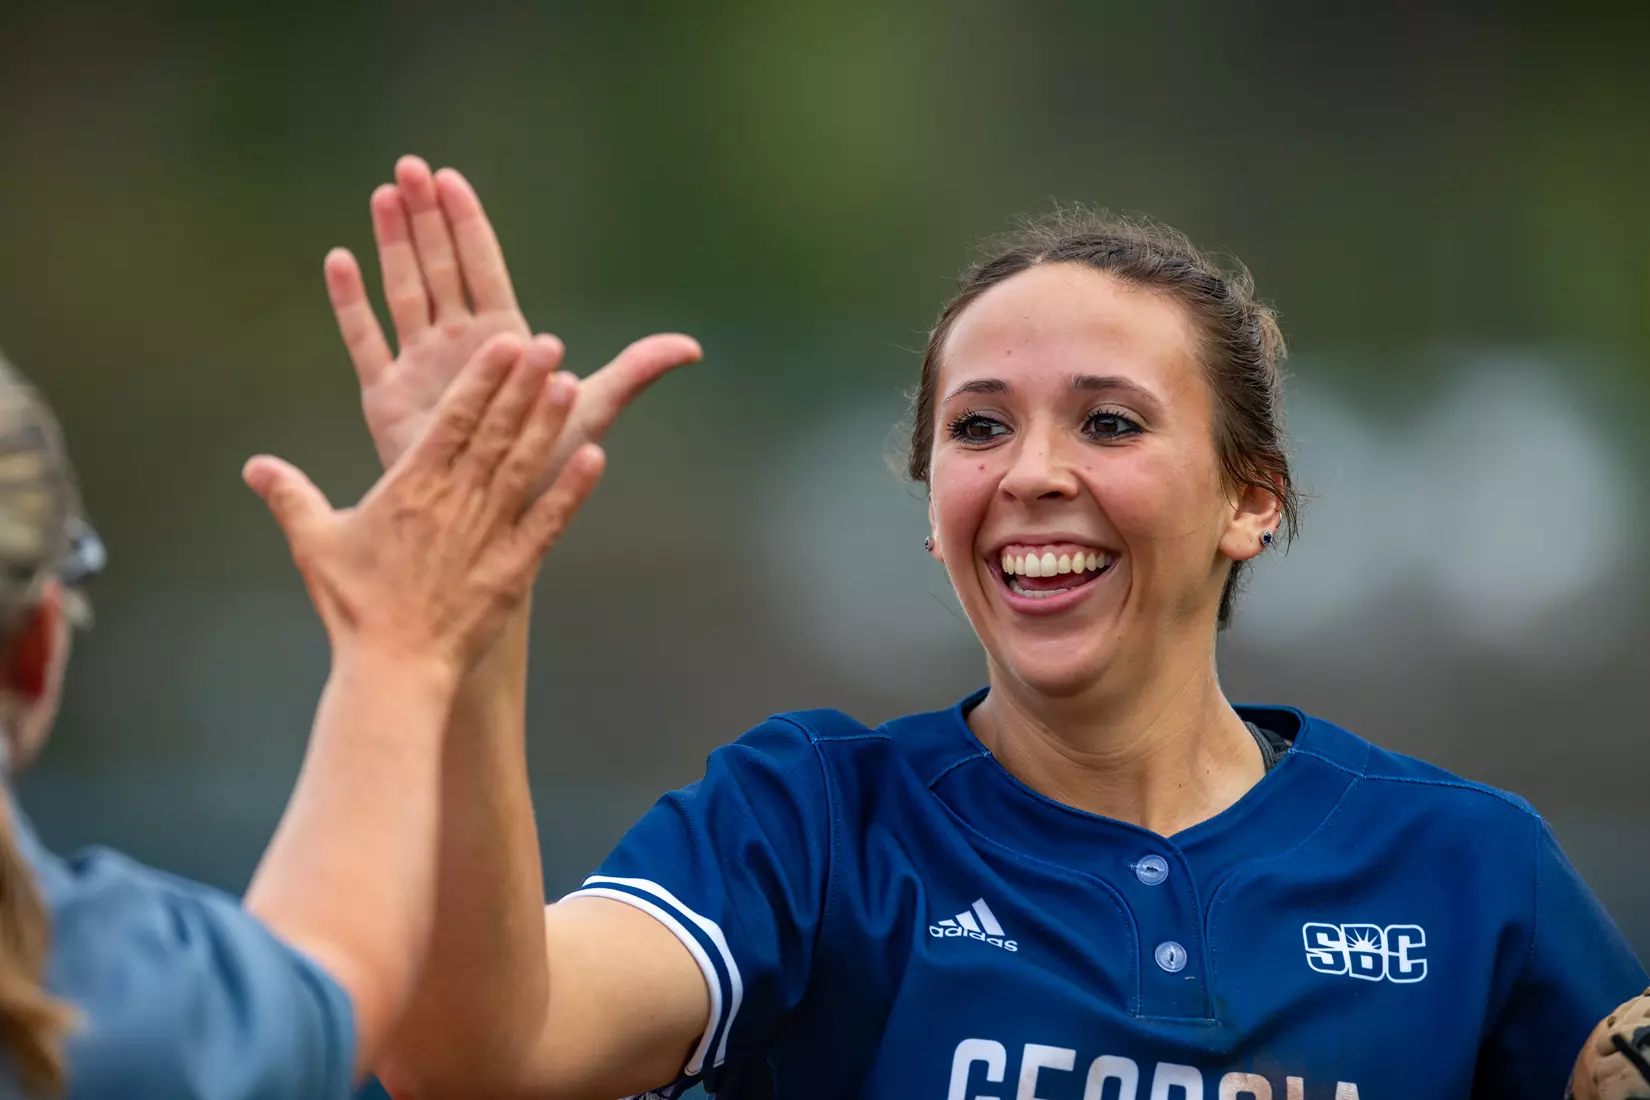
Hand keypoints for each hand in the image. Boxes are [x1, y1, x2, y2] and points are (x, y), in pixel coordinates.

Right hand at [243, 336, 601, 671]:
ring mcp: (489, 532)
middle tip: (549, 342)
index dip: (482, 378)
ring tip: (572, 383)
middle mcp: (456, 501)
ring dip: (550, 424)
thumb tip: (253, 466)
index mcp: (412, 486)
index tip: (506, 344)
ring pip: (524, 466)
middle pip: (495, 431)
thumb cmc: (355, 607)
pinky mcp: (515, 567)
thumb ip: (290, 496)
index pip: (454, 419)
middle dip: (523, 384)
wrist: (395, 669)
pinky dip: (574, 490)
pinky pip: (550, 521)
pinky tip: (596, 459)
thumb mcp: (315, 544)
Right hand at [324, 155, 700, 478]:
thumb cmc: (547, 469)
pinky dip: (352, 304)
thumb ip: (635, 373)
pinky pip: (366, 341)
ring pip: (403, 290)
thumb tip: (693, 346)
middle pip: (440, 266)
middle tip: (409, 165)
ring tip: (381, 194)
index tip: (451, 179)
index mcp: (506, 339)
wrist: (497, 522)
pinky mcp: (388, 396)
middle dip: (426, 216)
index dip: (468, 224)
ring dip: (392, 244)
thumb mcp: (592, 410)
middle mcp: (462, 344)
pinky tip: (341, 261)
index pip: (484, 267)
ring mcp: (423, 366)